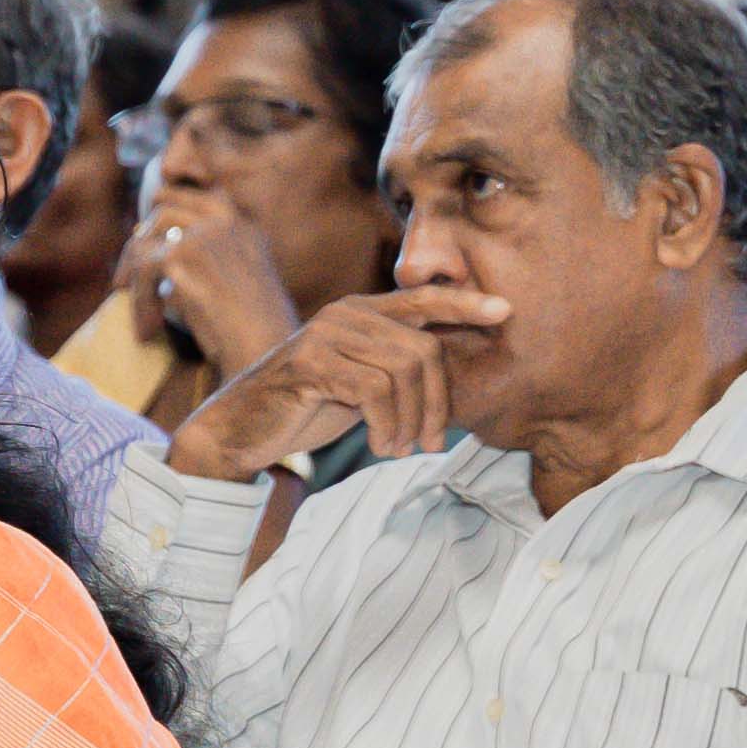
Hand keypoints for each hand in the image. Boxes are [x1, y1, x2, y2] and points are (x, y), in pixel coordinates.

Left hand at [123, 198, 308, 385]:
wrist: (266, 348)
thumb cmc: (255, 333)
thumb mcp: (239, 286)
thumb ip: (207, 263)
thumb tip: (156, 253)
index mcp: (244, 227)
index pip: (201, 197)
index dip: (168, 209)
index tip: (148, 237)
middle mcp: (225, 222)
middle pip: (163, 210)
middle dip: (139, 242)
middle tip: (125, 280)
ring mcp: (203, 234)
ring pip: (145, 243)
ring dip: (135, 283)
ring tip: (143, 318)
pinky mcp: (181, 253)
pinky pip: (141, 272)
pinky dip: (140, 305)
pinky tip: (148, 332)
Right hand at [169, 284, 507, 483]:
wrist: (241, 429)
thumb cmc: (304, 409)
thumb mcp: (359, 385)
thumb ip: (393, 371)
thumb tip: (446, 382)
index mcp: (360, 313)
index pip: (422, 299)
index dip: (464, 304)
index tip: (506, 311)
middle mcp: (345, 314)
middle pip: (424, 349)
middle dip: (437, 403)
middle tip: (430, 443)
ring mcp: (326, 334)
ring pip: (404, 370)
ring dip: (411, 420)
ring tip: (400, 448)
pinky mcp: (311, 363)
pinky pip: (375, 390)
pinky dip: (387, 426)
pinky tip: (380, 447)